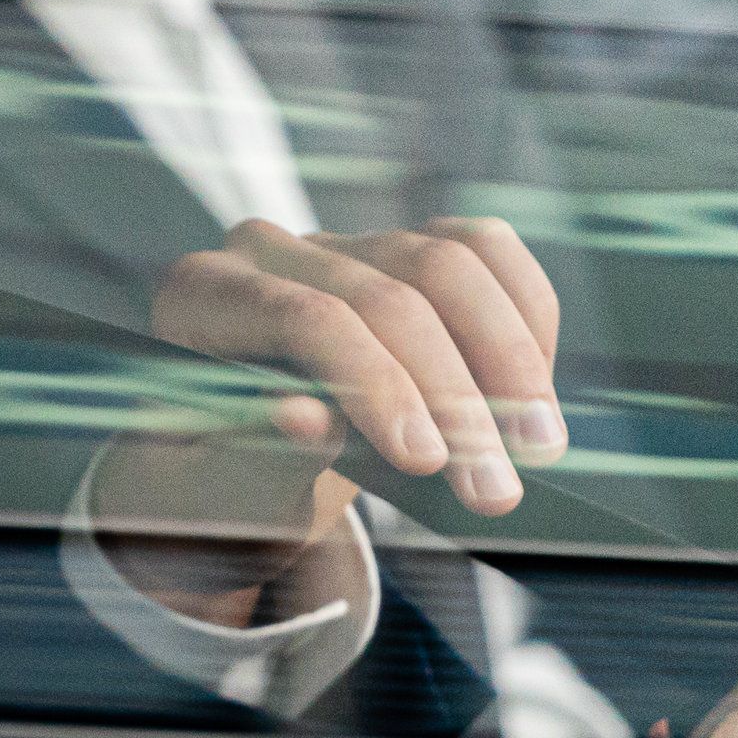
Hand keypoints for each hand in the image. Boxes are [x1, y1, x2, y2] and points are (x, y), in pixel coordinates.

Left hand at [89, 217, 567, 626]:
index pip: (305, 316)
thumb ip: (252, 454)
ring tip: (537, 447)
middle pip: (390, 291)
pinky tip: (534, 392)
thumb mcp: (215, 493)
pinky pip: (485, 252)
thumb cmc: (214, 490)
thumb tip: (305, 419)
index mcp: (200, 298)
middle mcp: (268, 253)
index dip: (377, 383)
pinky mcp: (401, 250)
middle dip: (456, 394)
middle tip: (496, 488)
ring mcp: (339, 243)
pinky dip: (524, 317)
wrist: (235, 478)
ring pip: (451, 261)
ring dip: (509, 358)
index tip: (429, 461)